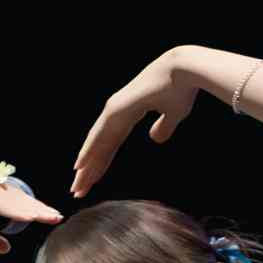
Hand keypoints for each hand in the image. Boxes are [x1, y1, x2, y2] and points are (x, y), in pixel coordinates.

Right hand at [0, 160, 63, 254]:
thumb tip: (7, 247)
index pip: (13, 197)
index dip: (33, 207)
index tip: (52, 216)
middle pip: (14, 196)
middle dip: (36, 208)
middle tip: (56, 216)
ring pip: (7, 199)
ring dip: (28, 210)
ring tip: (47, 218)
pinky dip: (10, 211)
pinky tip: (27, 217)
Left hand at [70, 48, 198, 198]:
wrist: (186, 71)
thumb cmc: (182, 90)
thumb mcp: (173, 116)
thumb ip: (163, 127)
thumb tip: (155, 139)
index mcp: (129, 113)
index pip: (110, 144)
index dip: (101, 164)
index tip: (93, 181)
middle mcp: (118, 111)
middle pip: (99, 147)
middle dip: (89, 171)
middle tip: (78, 191)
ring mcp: (115, 109)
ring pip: (96, 144)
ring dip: (85, 166)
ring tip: (75, 187)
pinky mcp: (116, 108)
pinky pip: (99, 135)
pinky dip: (88, 151)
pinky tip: (79, 166)